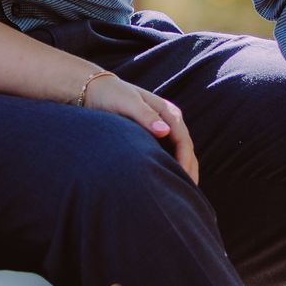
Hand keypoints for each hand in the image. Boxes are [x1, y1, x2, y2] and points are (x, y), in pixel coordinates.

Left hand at [81, 72, 199, 183]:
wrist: (97, 91)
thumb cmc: (112, 95)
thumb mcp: (127, 102)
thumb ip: (145, 116)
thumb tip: (165, 131)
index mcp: (168, 112)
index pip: (183, 139)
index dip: (184, 159)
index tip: (182, 178)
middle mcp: (170, 121)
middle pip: (186, 148)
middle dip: (189, 170)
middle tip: (186, 193)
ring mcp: (164, 129)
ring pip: (180, 153)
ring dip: (183, 171)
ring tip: (181, 193)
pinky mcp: (155, 137)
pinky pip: (168, 154)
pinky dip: (171, 168)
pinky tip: (168, 183)